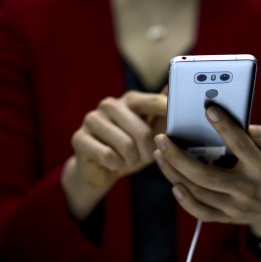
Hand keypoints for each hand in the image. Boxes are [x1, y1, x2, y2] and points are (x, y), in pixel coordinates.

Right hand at [62, 90, 166, 218]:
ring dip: (131, 160)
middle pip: (142, 131)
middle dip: (148, 151)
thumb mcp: (153, 134)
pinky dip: (116, 165)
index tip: (181, 123)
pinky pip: (108, 156)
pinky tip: (112, 163)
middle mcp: (110, 104)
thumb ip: (164, 115)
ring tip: (128, 159)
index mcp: (130, 99)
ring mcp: (92, 119)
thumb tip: (173, 90)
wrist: (102, 171)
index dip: (168, 113)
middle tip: (145, 157)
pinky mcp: (79, 138)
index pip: (154, 102)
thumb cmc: (132, 149)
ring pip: (125, 145)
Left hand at [154, 105, 260, 238]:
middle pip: (206, 175)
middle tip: (161, 138)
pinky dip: (185, 200)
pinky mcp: (225, 217)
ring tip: (159, 153)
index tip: (209, 109)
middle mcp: (245, 188)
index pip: (240, 145)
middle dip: (178, 156)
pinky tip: (173, 184)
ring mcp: (234, 206)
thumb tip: (247, 125)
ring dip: (174, 173)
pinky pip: (201, 212)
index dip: (225, 126)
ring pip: (198, 192)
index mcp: (260, 167)